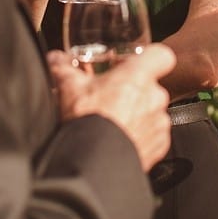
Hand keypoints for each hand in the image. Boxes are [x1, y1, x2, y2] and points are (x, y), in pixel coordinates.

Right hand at [49, 44, 174, 170]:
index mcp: (138, 76)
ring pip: (153, 110)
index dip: (151, 58)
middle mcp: (154, 97)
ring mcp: (159, 122)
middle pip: (152, 85)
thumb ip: (63, 68)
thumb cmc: (87, 122)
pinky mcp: (159, 145)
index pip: (162, 55)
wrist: (93, 163)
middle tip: (113, 97)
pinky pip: (155, 134)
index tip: (135, 65)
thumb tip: (55, 59)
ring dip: (138, 114)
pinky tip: (121, 137)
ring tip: (114, 121)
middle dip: (135, 90)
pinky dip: (142, 134)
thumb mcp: (69, 88)